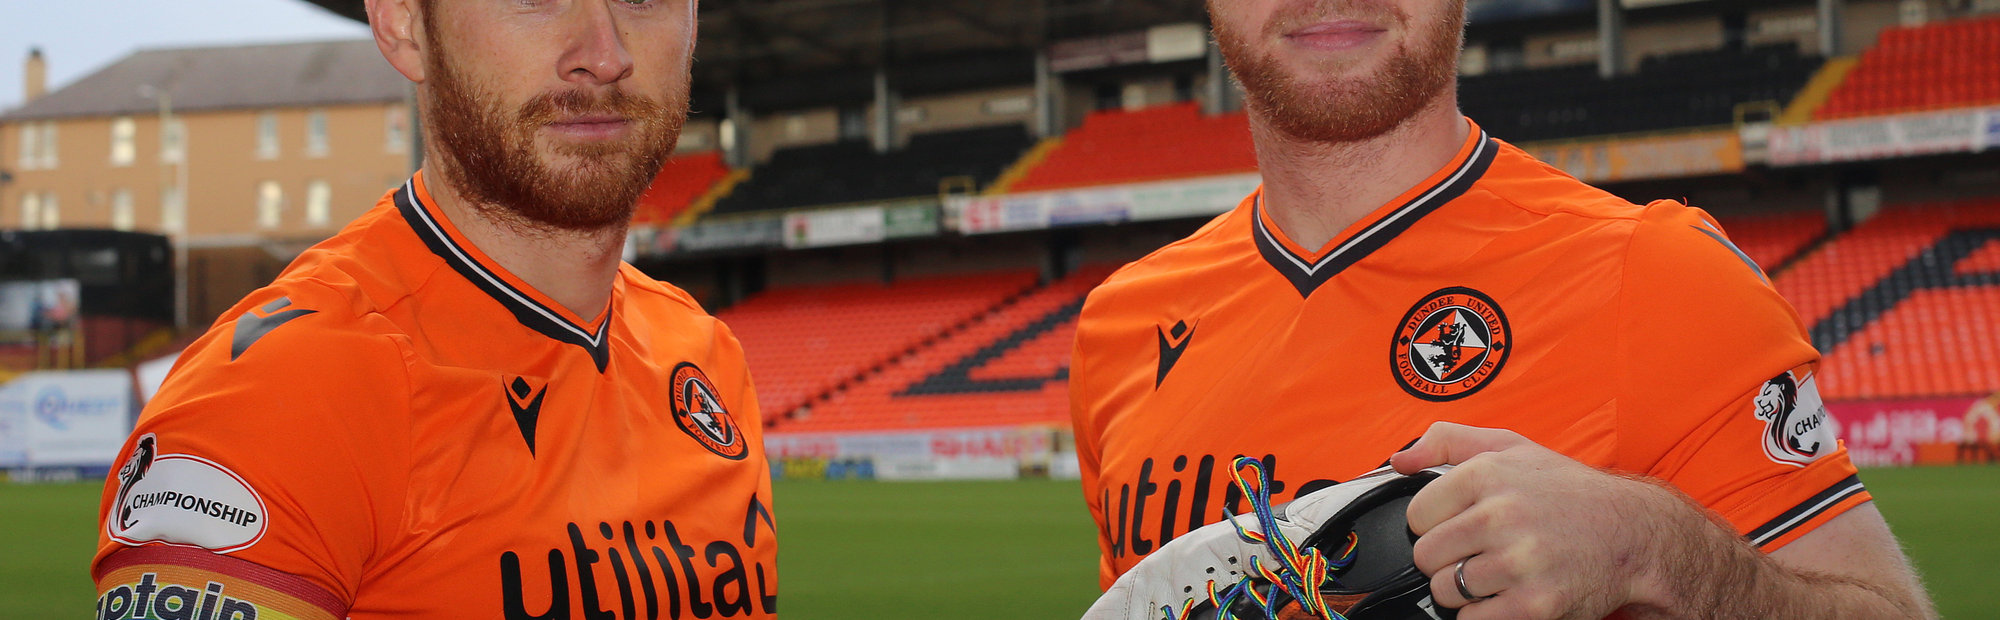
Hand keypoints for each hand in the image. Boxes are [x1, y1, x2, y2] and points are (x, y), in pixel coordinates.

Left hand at [1388, 422, 1684, 619]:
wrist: (1634, 534)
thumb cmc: (1567, 491)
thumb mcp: (1510, 447)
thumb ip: (1446, 441)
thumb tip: (1399, 460)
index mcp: (1487, 474)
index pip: (1417, 515)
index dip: (1435, 524)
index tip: (1460, 524)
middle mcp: (1502, 515)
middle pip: (1426, 556)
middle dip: (1445, 559)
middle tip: (1477, 553)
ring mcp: (1519, 562)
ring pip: (1445, 591)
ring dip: (1464, 589)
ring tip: (1495, 573)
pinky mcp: (1534, 605)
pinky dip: (1482, 615)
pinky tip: (1505, 595)